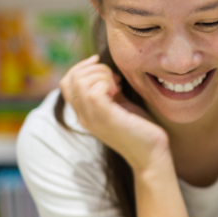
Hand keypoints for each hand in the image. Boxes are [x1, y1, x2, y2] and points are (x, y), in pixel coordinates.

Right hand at [60, 55, 170, 173]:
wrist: (151, 154)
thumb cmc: (140, 129)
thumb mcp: (120, 105)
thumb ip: (109, 91)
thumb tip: (106, 71)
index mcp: (85, 113)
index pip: (66, 83)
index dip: (81, 67)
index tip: (99, 62)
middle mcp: (83, 116)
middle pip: (70, 79)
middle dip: (94, 69)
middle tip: (115, 78)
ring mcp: (92, 118)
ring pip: (80, 82)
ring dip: (101, 74)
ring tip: (118, 85)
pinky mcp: (105, 117)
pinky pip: (94, 90)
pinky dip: (107, 82)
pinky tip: (119, 91)